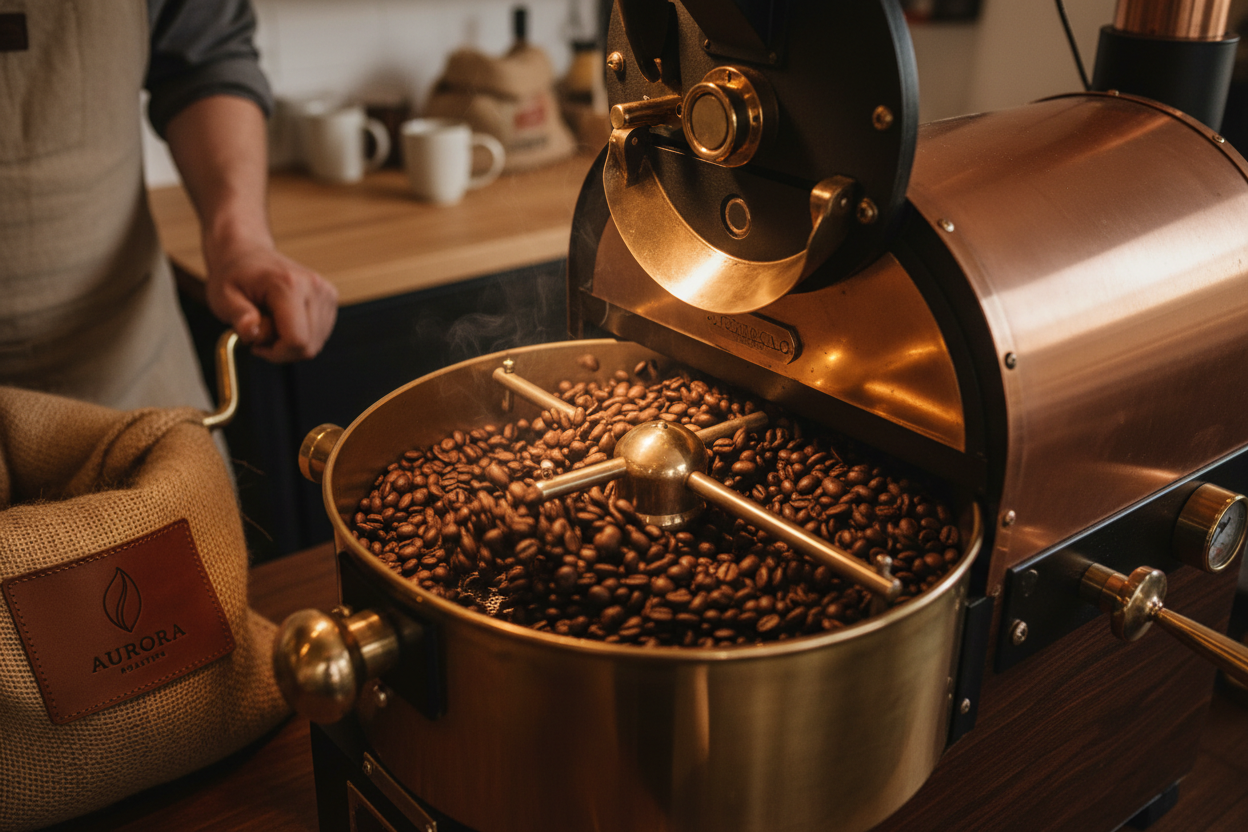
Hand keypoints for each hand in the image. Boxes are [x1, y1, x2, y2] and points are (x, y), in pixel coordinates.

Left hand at [204, 242, 337, 362]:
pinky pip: (320, 335)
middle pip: (309, 346)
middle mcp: (314, 287)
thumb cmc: (235, 275)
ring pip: (316, 343)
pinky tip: (285, 321)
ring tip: (271, 323)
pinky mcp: (330, 298)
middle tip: (261, 332)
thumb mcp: (222, 296)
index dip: (276, 353)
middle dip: (283, 349)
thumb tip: (250, 332)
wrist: (249, 253)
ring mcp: (325, 292)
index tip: (256, 344)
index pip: (297, 341)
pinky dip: (302, 335)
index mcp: (288, 285)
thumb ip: (237, 316)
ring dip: (292, 343)